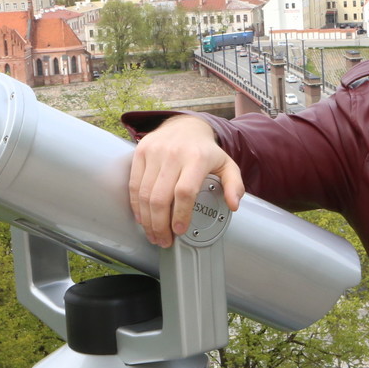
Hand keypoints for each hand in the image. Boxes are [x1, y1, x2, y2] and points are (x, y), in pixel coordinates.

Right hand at [128, 115, 244, 247]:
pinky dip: (136, 206)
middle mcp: (173, 153)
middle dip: (160, 225)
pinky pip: (134, 184)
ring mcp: (154, 152)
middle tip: (164, 241)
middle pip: (160, 197)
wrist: (185, 126)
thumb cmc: (206, 151)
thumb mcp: (226, 164)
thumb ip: (234, 184)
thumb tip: (233, 205)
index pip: (185, 191)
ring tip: (153, 235)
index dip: (180, 214)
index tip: (179, 231)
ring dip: (147, 220)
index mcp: (196, 158)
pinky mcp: (140, 152)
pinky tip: (142, 219)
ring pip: (144, 194)